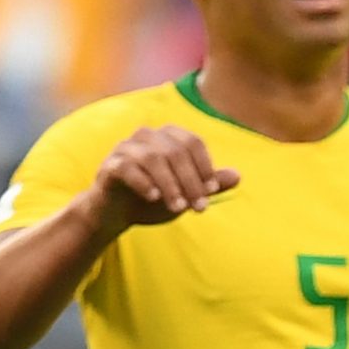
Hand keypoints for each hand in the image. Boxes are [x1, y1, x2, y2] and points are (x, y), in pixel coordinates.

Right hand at [94, 126, 236, 231]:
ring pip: (153, 158)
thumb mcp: (187, 193)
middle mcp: (147, 135)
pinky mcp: (110, 165)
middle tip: (200, 208)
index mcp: (168, 136)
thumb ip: (210, 184)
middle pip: (176, 152)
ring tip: (179, 208)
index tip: (213, 191)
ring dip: (171, 185)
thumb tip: (238, 176)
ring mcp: (125, 148)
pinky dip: (144, 182)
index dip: (206, 166)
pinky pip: (128, 168)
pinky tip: (154, 198)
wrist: (116, 212)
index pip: (193, 143)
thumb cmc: (156, 198)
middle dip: (191, 182)